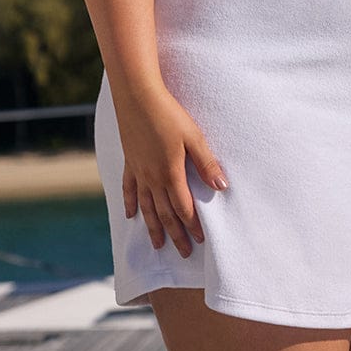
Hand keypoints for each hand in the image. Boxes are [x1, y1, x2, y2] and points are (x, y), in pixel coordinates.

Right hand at [117, 85, 228, 258]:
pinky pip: (129, 189)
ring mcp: (139, 172)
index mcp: (170, 174)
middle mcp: (152, 178)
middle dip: (174, 234)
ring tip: (157, 245)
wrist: (137, 97)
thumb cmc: (169, 115)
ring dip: (152, 227)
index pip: (183, 208)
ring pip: (146, 207)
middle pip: (165, 213)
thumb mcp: (193, 137)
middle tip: (182, 253)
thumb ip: (206, 163)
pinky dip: (130, 204)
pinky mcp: (130, 162)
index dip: (192, 225)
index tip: (200, 240)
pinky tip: (130, 215)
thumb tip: (221, 186)